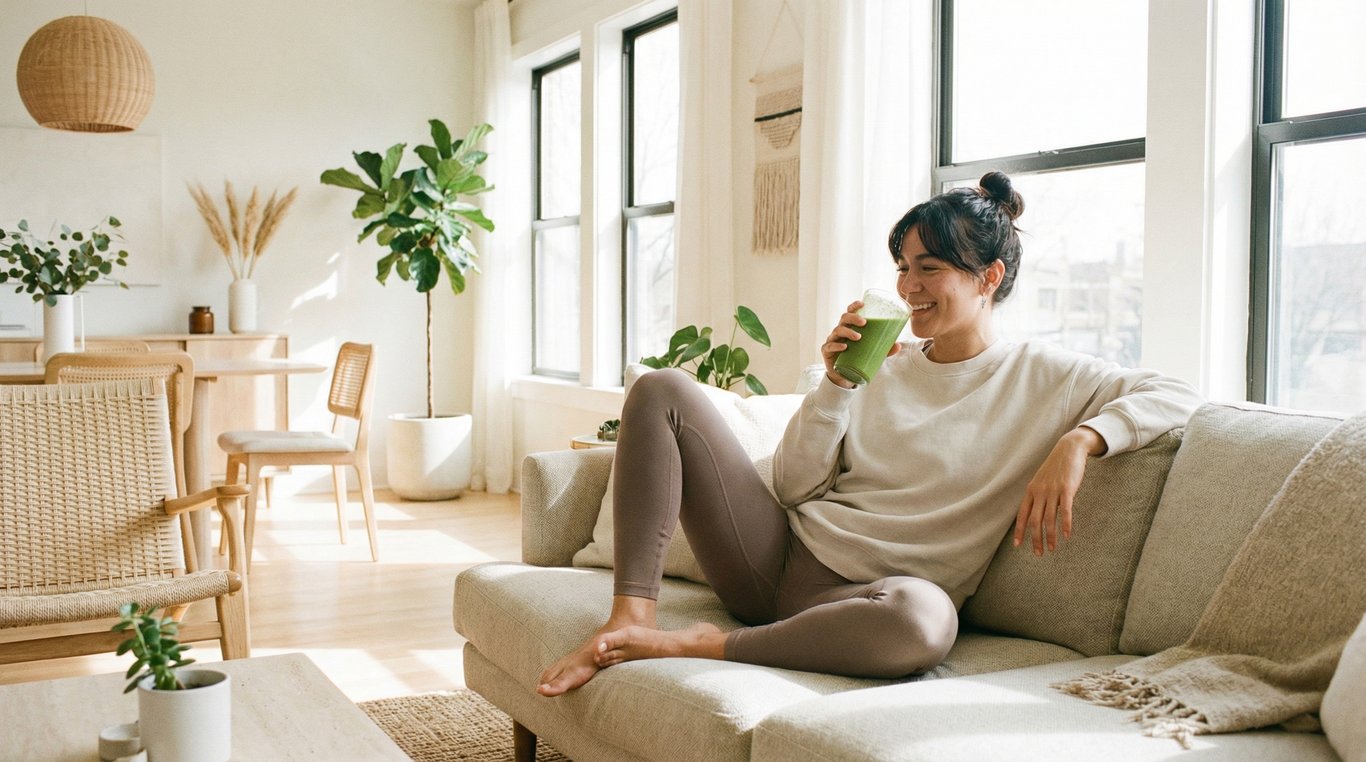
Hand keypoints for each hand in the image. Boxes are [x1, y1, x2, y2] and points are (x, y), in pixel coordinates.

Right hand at [822, 300, 900, 387]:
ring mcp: (832, 340)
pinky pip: (830, 346)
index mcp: (849, 327)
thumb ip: (884, 349)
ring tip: (858, 337)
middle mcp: (840, 331)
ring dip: (848, 332)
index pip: (850, 312)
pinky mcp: (827, 351)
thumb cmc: (857, 358)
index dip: (854, 306)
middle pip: (844, 318)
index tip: (862, 304)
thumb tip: (898, 345)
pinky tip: (844, 347)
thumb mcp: (872, 353)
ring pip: (837, 331)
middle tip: (864, 323)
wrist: (843, 376)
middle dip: (853, 318)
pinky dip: (836, 346)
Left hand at [1013, 427, 1105, 555]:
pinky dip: (1065, 524)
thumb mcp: (1041, 480)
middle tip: (1038, 554)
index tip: (1017, 546)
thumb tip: (1036, 512)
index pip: (1022, 515)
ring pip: (1049, 519)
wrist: (1069, 449)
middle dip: (1035, 539)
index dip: (1019, 531)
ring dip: (1049, 536)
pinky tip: (1066, 536)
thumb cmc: (1056, 467)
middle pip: (1034, 521)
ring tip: (1052, 549)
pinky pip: (1065, 510)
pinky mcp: (1067, 489)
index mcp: (1031, 491)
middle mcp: (1039, 492)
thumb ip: (1038, 495)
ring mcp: (1052, 490)